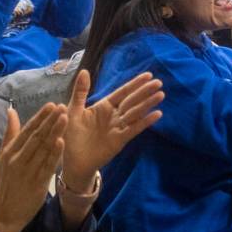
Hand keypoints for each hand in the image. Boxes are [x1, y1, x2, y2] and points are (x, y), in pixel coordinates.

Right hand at [0, 103, 68, 231]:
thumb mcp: (2, 156)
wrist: (5, 212)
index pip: (27, 131)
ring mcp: (28, 171)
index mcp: (10, 152)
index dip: (40, 117)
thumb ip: (9, 133)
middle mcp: (18, 160)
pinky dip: (54, 154)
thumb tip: (11, 110)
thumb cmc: (6, 182)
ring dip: (55, 132)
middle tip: (62, 106)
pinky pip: (47, 166)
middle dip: (50, 121)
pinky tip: (61, 141)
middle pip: (37, 137)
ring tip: (65, 118)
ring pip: (44, 149)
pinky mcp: (38, 183)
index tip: (51, 105)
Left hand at [61, 69, 163, 189]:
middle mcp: (113, 116)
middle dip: (144, 91)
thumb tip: (85, 71)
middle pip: (132, 101)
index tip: (148, 75)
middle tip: (159, 82)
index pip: (122, 92)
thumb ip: (80, 92)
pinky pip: (134, 129)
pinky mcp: (119, 140)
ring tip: (160, 94)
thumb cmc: (70, 136)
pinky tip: (157, 114)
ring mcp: (117, 128)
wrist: (71, 161)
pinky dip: (145, 122)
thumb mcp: (73, 110)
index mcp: (103, 107)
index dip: (134, 84)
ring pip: (135, 113)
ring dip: (147, 104)